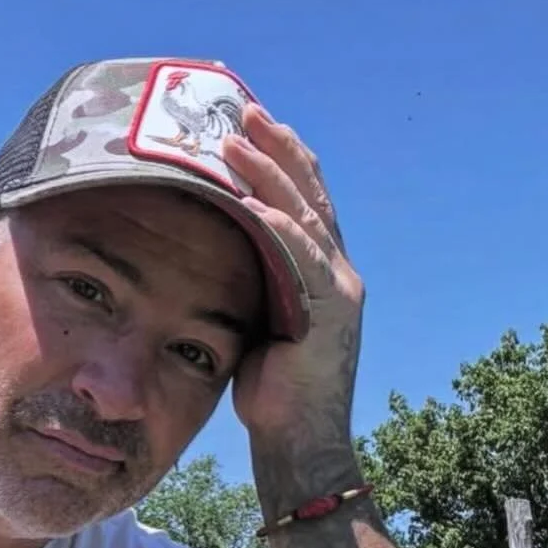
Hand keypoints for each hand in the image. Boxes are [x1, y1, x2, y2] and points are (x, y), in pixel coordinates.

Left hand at [223, 103, 363, 454]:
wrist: (297, 441)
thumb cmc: (269, 386)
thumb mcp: (254, 316)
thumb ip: (248, 276)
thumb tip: (207, 241)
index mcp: (319, 266)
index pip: (300, 195)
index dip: (276, 152)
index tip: (242, 115)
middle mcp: (337, 269)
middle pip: (308, 190)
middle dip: (274, 145)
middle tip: (239, 107)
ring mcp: (340, 289)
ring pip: (305, 216)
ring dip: (269, 175)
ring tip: (233, 142)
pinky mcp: (332, 314)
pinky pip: (305, 261)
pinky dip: (281, 230)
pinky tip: (255, 205)